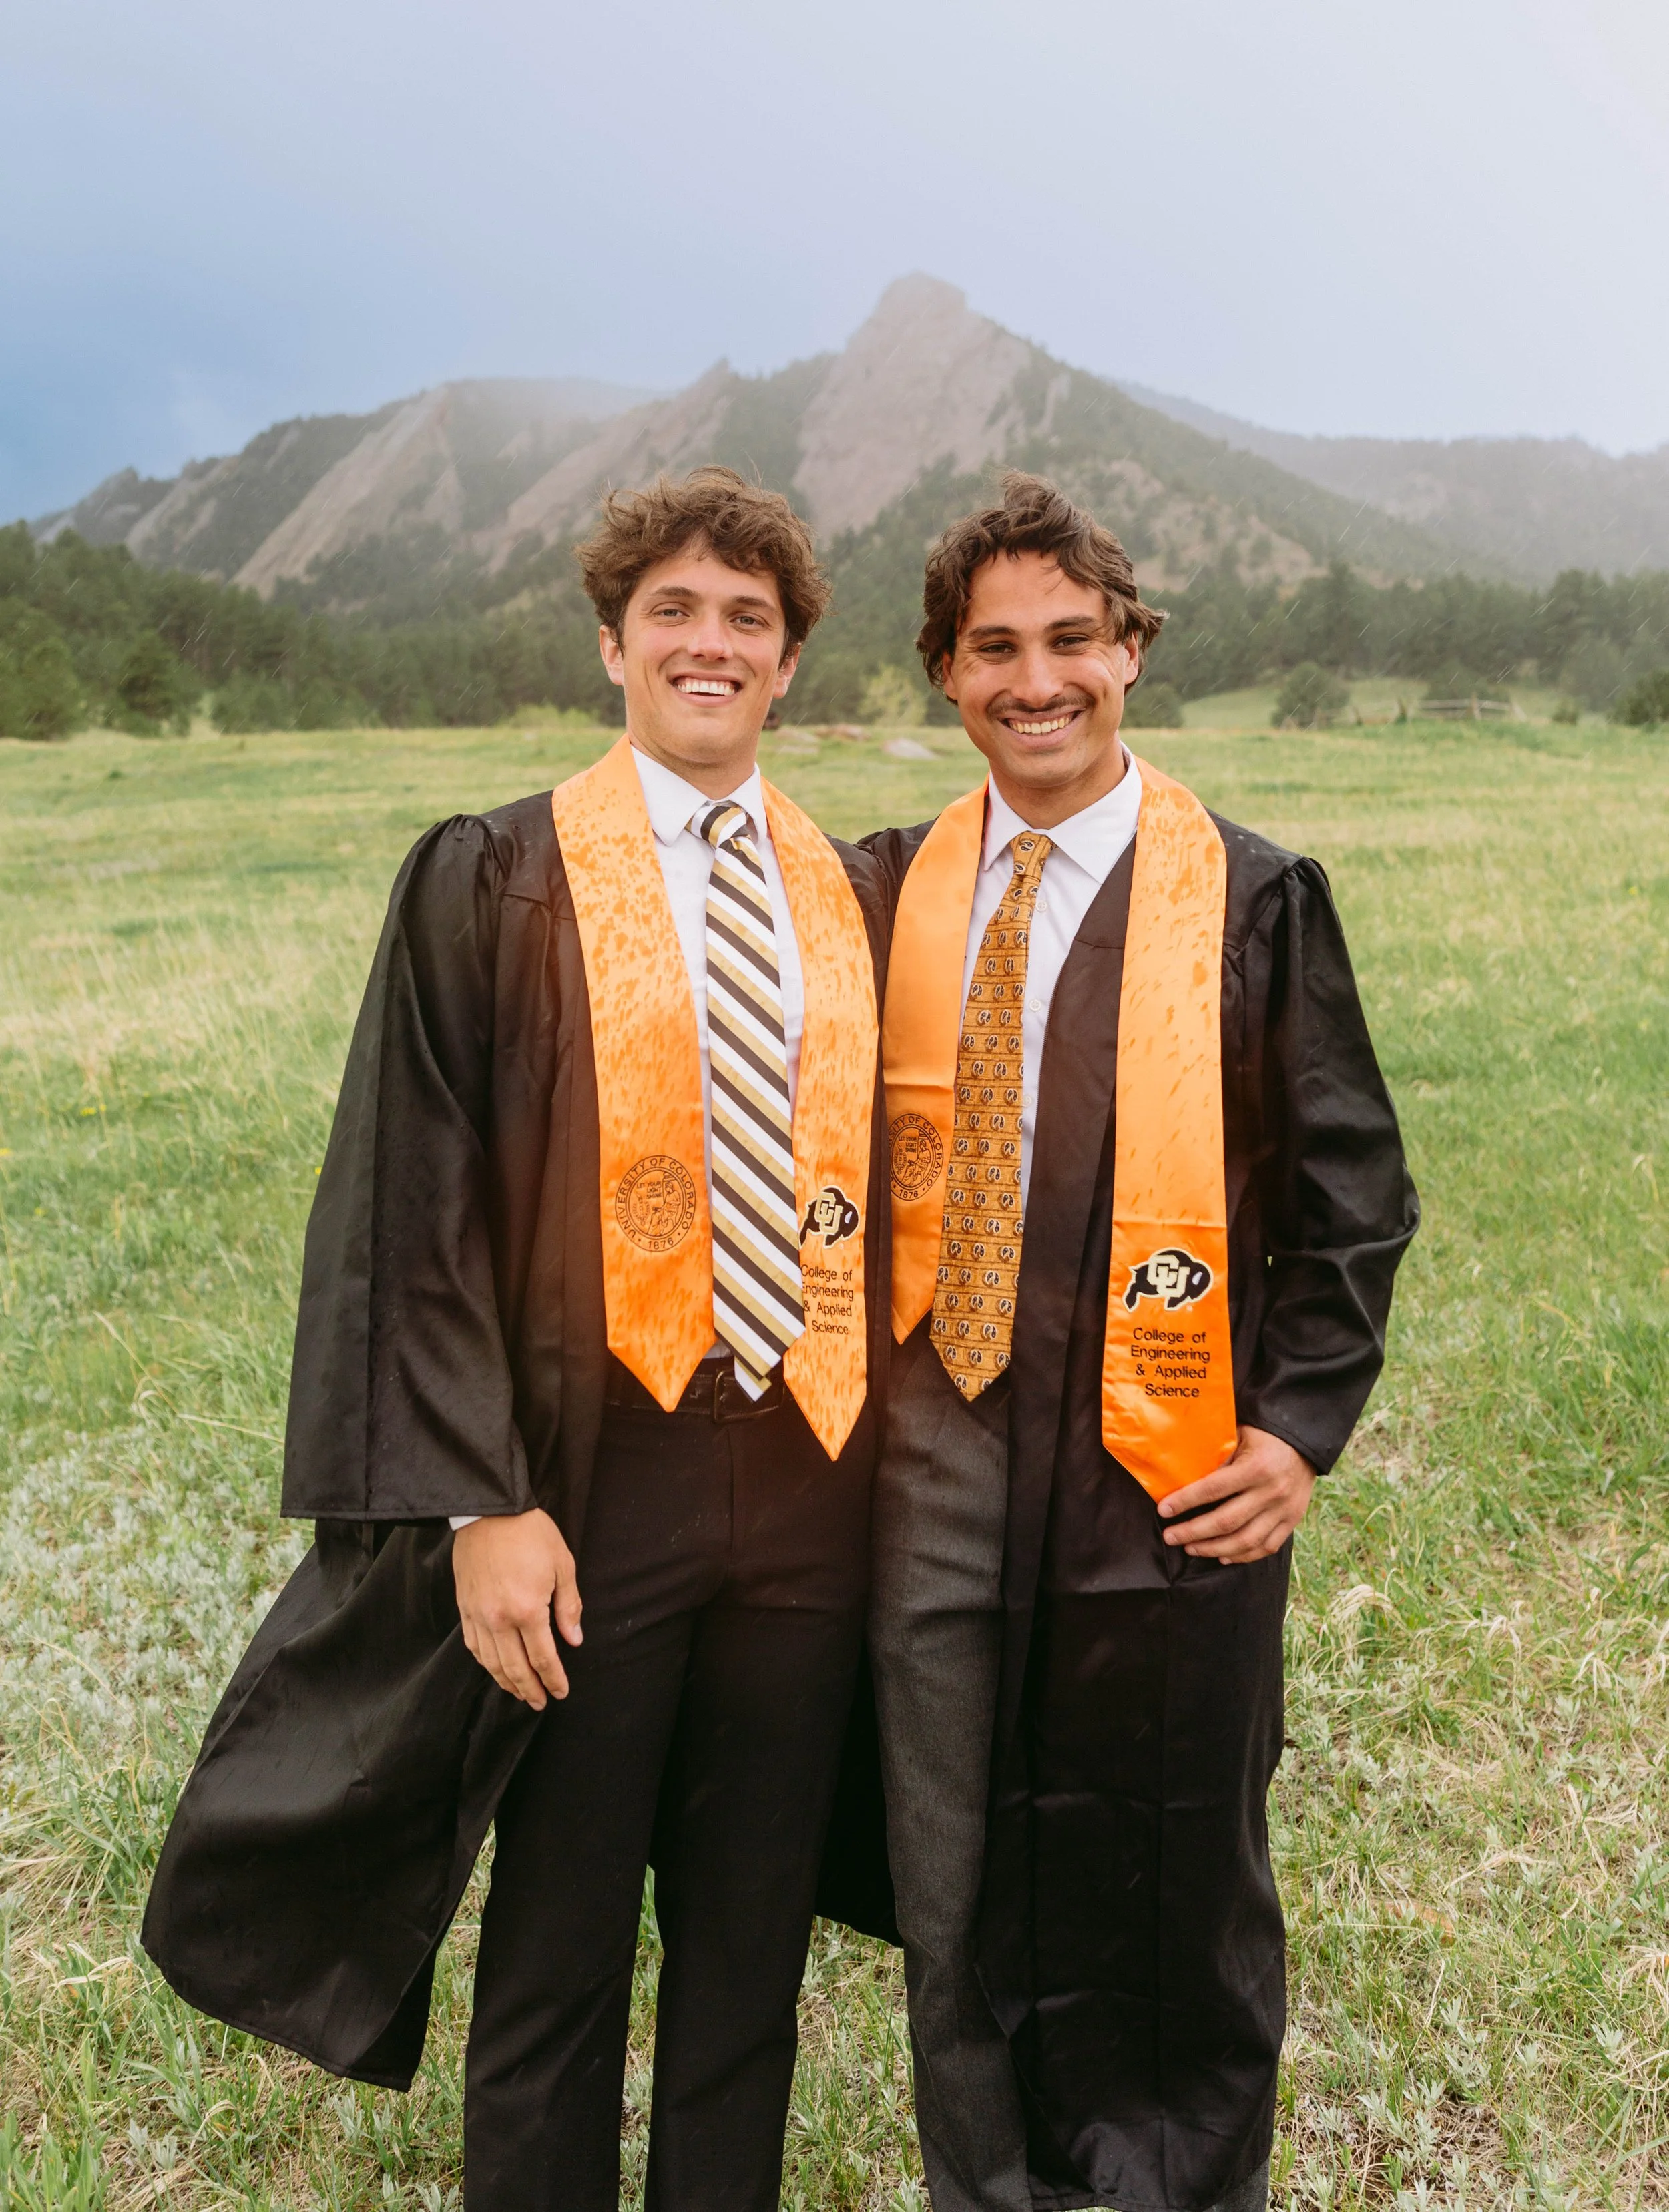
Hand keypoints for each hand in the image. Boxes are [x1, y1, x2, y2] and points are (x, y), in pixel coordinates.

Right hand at [452, 1508, 582, 1707]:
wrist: (489, 1510)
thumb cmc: (530, 1533)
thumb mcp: (562, 1564)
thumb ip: (569, 1606)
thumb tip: (574, 1640)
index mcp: (528, 1609)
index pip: (543, 1658)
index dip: (554, 1679)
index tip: (561, 1692)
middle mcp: (500, 1619)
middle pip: (516, 1668)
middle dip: (531, 1690)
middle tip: (541, 1702)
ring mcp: (478, 1615)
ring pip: (492, 1663)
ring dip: (507, 1683)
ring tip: (521, 1693)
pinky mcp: (464, 1607)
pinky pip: (474, 1646)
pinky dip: (486, 1663)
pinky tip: (495, 1669)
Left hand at [1157, 1425, 1315, 1562]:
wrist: (1305, 1442)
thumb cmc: (1264, 1435)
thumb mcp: (1239, 1435)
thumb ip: (1217, 1456)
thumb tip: (1182, 1474)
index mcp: (1255, 1467)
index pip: (1213, 1489)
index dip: (1185, 1502)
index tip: (1164, 1510)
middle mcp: (1271, 1492)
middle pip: (1226, 1522)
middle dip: (1193, 1532)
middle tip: (1171, 1537)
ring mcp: (1284, 1510)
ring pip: (1245, 1541)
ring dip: (1214, 1548)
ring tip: (1191, 1548)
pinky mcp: (1292, 1520)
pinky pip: (1266, 1547)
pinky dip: (1243, 1555)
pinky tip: (1223, 1556)